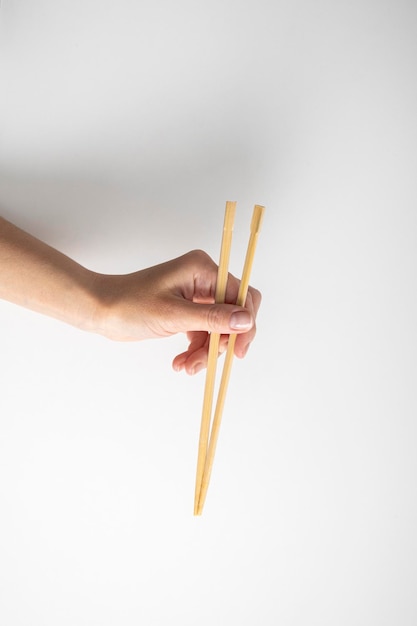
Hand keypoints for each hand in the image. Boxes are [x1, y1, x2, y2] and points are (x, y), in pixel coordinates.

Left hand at [95, 250, 261, 373]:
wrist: (100, 311)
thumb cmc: (129, 305)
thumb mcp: (173, 315)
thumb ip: (212, 318)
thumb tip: (246, 320)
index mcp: (202, 269)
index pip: (240, 294)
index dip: (245, 323)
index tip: (238, 350)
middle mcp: (202, 279)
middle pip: (232, 313)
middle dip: (221, 340)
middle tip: (208, 361)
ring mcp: (195, 295)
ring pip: (217, 328)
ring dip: (206, 351)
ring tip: (186, 367)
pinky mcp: (187, 310)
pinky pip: (203, 333)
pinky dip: (196, 350)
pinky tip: (181, 362)